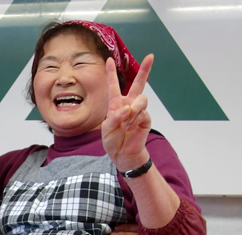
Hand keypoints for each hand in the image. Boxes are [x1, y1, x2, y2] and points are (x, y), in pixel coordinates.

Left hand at [101, 54, 153, 172]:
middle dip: (145, 70)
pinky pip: (143, 113)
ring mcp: (138, 111)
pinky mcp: (145, 118)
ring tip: (128, 121)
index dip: (110, 73)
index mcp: (115, 104)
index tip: (108, 60)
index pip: (113, 86)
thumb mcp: (106, 129)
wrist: (123, 154)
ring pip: (142, 99)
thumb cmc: (112, 141)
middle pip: (138, 84)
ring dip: (134, 109)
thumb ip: (115, 117)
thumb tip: (128, 109)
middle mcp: (128, 104)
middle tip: (150, 57)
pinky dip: (136, 120)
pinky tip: (132, 127)